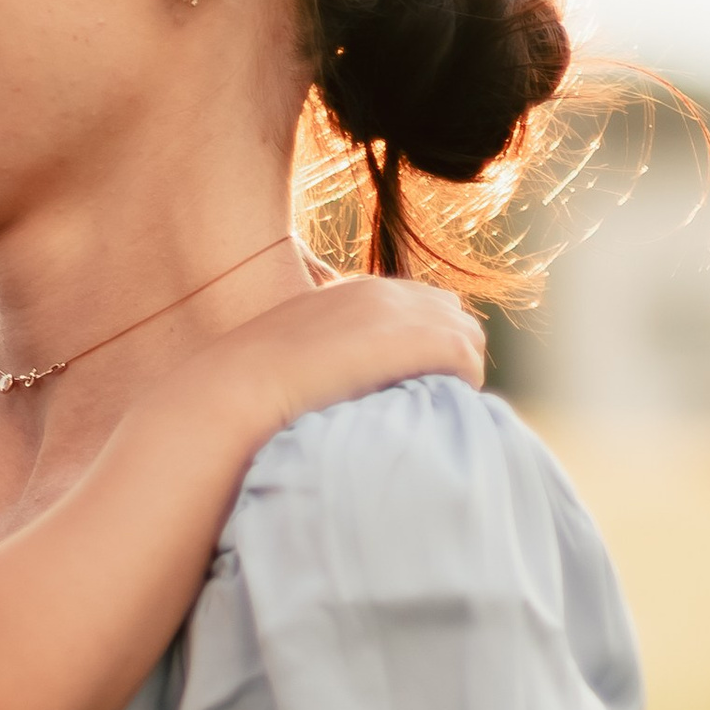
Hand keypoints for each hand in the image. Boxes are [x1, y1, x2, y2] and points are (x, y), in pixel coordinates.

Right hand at [211, 270, 483, 419]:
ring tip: (435, 415)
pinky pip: (466, 360)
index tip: (405, 385)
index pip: (417, 307)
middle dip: (446, 356)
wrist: (242, 386)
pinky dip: (461, 387)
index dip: (419, 346)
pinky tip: (440, 416)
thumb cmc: (245, 386)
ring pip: (467, 336)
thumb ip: (313, 361)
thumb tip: (316, 391)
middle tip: (428, 403)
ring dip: (456, 374)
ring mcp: (407, 313)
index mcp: (353, 293)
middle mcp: (385, 292)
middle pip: (450, 315)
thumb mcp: (283, 359)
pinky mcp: (425, 340)